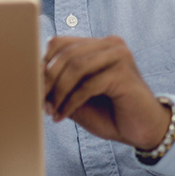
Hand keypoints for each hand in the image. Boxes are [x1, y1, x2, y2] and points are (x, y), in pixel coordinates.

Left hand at [42, 35, 169, 148]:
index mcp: (98, 44)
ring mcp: (119, 56)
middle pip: (66, 54)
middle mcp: (110, 44)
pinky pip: (88, 85)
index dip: (43, 64)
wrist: (143, 132)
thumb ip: (57, 84)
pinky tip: (63, 115)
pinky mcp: (124, 74)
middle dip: (48, 80)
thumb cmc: (109, 113)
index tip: (32, 87)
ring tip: (51, 110)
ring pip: (76, 67)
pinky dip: (70, 102)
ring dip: (58, 92)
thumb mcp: (75, 96)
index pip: (60, 43)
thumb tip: (30, 77)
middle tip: (39, 102)